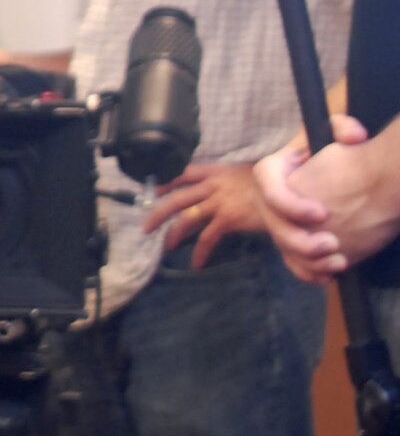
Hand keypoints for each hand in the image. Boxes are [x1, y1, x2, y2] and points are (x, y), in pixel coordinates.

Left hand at [141, 161, 265, 266]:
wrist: (289, 188)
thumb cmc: (275, 182)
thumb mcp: (248, 173)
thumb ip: (231, 181)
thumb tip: (227, 190)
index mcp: (217, 171)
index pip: (185, 173)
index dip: (168, 182)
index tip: (156, 191)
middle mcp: (213, 185)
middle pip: (176, 198)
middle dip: (158, 213)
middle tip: (146, 227)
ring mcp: (219, 202)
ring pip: (186, 219)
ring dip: (173, 234)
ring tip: (166, 246)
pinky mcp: (228, 218)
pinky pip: (207, 238)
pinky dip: (200, 252)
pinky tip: (196, 263)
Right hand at [256, 116, 399, 280]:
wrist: (335, 175)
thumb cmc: (329, 153)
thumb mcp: (328, 133)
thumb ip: (341, 127)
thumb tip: (354, 137)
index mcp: (271, 171)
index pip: (269, 189)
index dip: (291, 204)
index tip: (322, 213)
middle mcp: (266, 199)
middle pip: (274, 225)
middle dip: (300, 239)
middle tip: (331, 243)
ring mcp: (275, 222)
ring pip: (282, 247)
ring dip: (307, 259)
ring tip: (338, 261)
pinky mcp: (287, 240)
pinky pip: (291, 261)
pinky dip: (308, 272)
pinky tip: (331, 274)